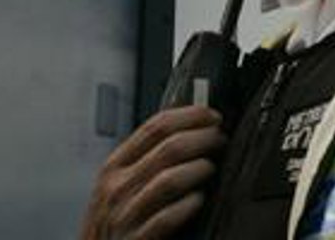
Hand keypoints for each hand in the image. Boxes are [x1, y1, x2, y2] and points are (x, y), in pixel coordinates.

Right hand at [78, 105, 227, 239]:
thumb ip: (149, 155)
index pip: (156, 126)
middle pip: (170, 148)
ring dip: (200, 169)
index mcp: (114, 166)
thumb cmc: (119, 219)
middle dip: (205, 139)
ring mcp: (123, 216)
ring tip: (211, 168)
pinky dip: (189, 204)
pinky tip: (198, 200)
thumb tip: (194, 123)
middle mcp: (116, 188)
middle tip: (221, 141)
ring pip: (171, 179)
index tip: (214, 117)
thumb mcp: (122, 182)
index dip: (192, 115)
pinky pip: (168, 217)